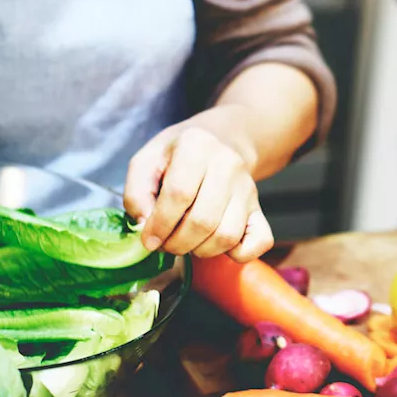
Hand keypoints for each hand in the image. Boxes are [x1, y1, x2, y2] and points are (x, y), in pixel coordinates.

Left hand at [124, 107, 272, 261]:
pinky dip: (238, 254)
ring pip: (227, 235)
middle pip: (203, 220)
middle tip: (165, 243)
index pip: (179, 193)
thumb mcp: (147, 161)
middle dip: (177, 243)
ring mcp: (248, 189)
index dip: (160, 224)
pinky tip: (216, 244)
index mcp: (196, 145)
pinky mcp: (260, 209)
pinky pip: (259, 242)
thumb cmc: (177, 155)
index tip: (148, 239)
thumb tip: (145, 225)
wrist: (220, 142)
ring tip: (186, 242)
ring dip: (201, 250)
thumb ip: (137, 193)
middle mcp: (228, 164)